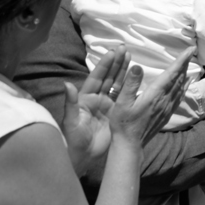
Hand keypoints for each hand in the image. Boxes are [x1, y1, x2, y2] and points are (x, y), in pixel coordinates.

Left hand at [61, 47, 128, 176]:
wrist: (82, 156)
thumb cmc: (73, 139)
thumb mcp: (71, 121)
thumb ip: (70, 102)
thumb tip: (67, 84)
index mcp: (85, 98)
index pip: (96, 78)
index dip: (104, 65)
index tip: (112, 52)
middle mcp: (97, 99)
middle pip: (108, 78)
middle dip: (116, 63)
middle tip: (124, 49)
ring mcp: (107, 106)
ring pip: (117, 85)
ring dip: (123, 71)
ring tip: (131, 57)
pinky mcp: (116, 114)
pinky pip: (124, 98)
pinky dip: (130, 87)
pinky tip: (137, 78)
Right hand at [110, 47, 191, 148]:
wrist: (130, 144)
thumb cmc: (122, 123)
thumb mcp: (122, 102)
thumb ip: (130, 84)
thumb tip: (138, 66)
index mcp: (155, 95)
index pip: (172, 74)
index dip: (181, 61)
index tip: (190, 50)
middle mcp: (165, 101)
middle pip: (178, 79)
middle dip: (184, 64)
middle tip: (190, 52)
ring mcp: (167, 108)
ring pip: (180, 88)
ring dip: (185, 75)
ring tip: (188, 65)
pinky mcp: (166, 115)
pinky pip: (178, 98)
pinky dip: (183, 88)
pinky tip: (185, 86)